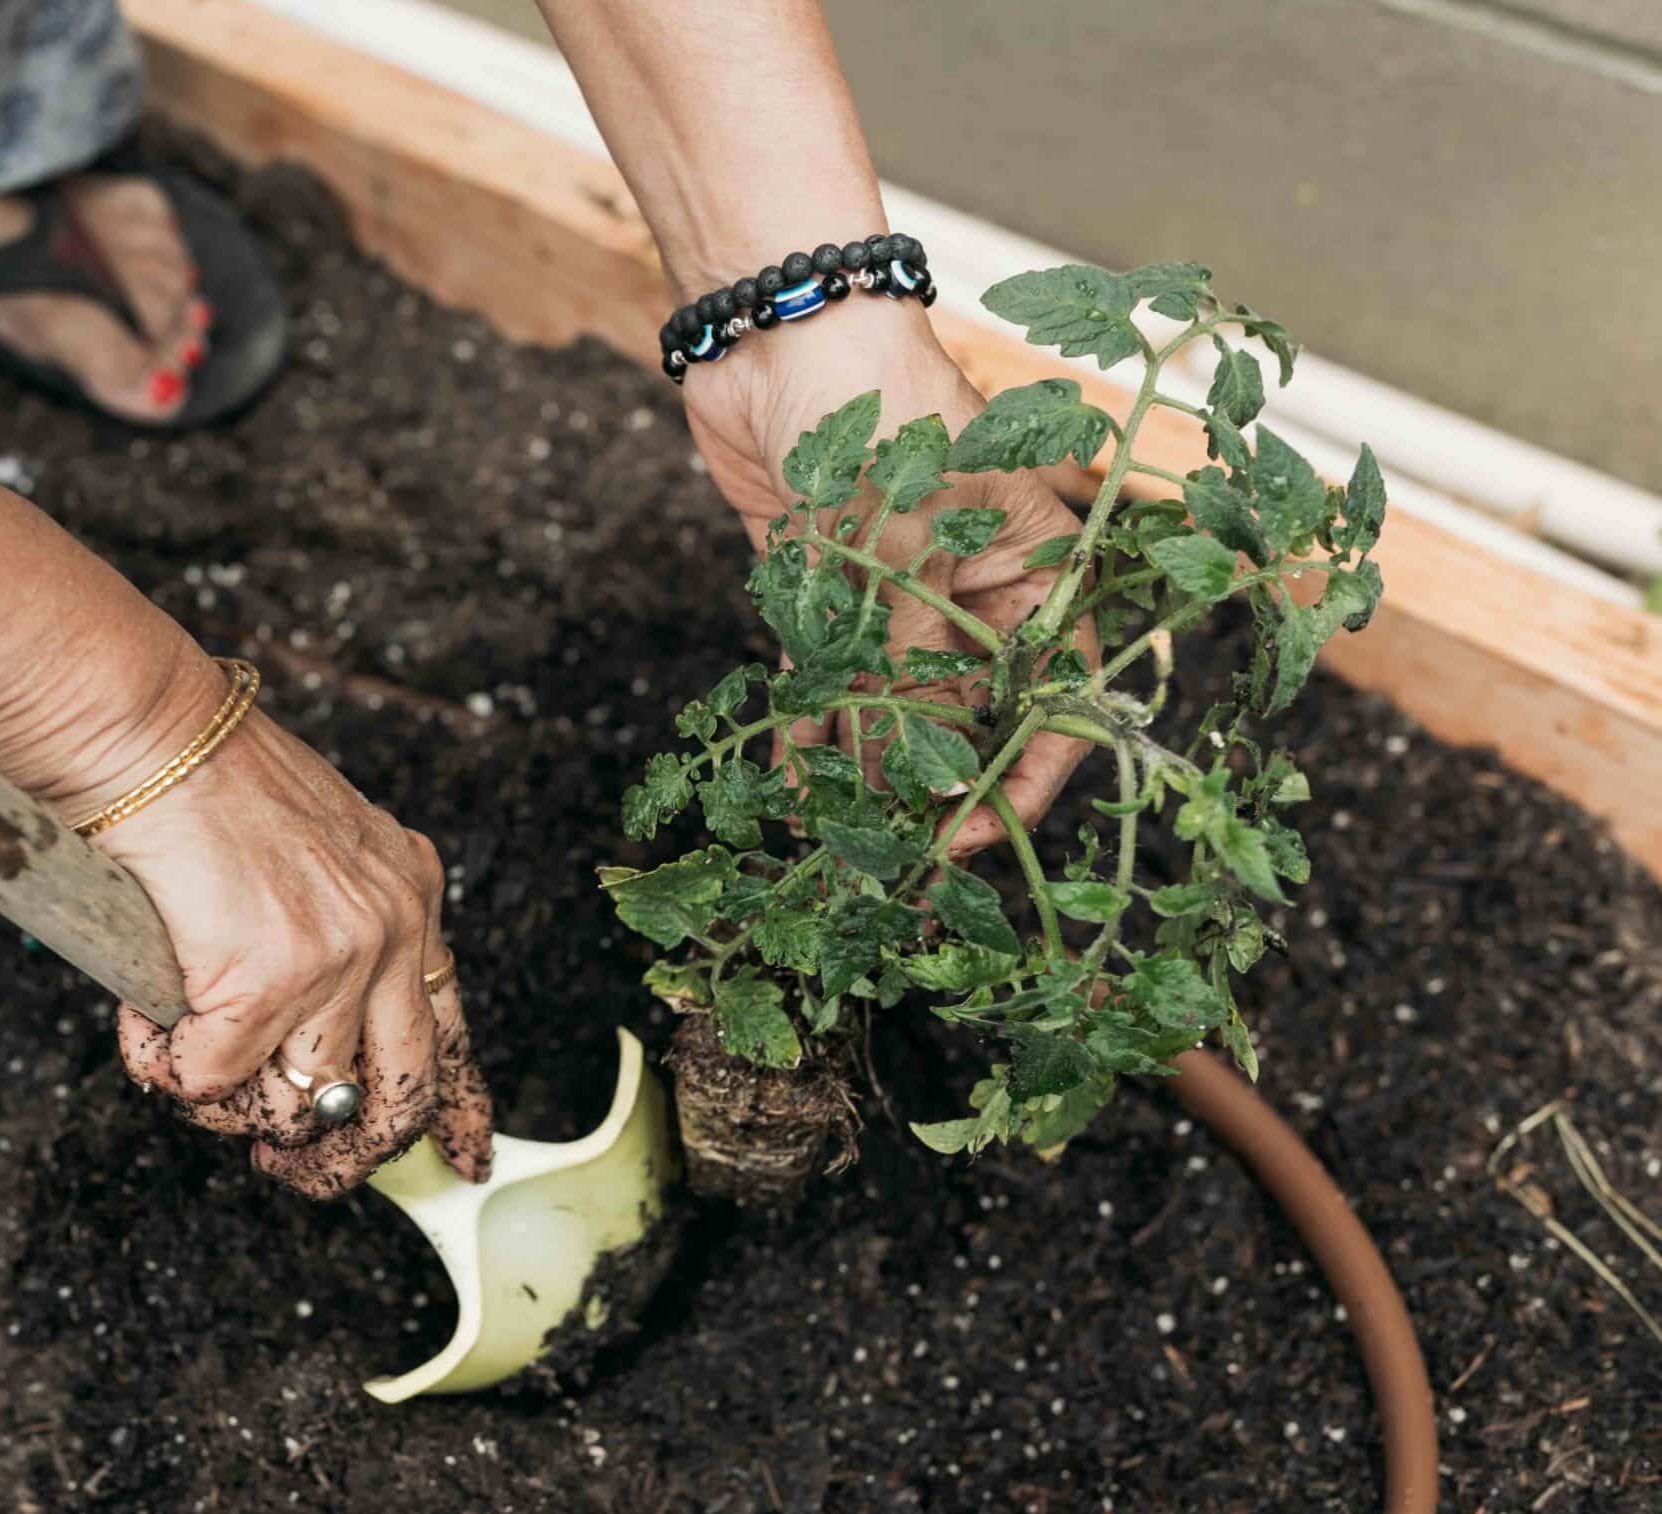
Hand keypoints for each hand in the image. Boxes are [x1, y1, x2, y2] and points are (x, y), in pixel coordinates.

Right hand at [50, 684, 493, 1199]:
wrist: (145, 731)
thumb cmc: (199, 777)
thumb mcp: (311, 847)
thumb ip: (333, 926)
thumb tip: (307, 1040)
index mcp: (410, 892)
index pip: (452, 1028)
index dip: (458, 1110)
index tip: (467, 1163)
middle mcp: (392, 926)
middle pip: (397, 1095)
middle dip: (341, 1157)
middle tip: (285, 1170)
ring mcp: (337, 955)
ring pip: (294, 1105)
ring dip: (227, 1107)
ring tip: (182, 1060)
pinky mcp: (266, 977)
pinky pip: (211, 1082)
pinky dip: (164, 1069)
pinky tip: (143, 1025)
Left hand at [679, 316, 1091, 853]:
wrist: (777, 331)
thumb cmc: (878, 411)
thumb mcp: (906, 545)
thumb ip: (907, 659)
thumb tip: (905, 772)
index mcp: (1037, 563)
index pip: (1060, 688)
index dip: (1027, 770)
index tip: (979, 836)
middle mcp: (976, 587)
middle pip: (972, 710)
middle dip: (933, 784)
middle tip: (890, 857)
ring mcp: (901, 592)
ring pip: (893, 705)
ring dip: (865, 770)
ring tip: (832, 840)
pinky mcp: (830, 590)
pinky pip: (828, 679)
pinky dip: (809, 730)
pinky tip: (788, 786)